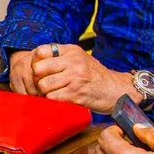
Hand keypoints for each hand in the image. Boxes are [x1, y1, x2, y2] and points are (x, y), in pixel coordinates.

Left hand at [12, 44, 134, 108]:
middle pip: (38, 69)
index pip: (41, 51)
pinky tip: (61, 100)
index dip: (36, 62)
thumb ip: (61, 57)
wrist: (116, 90)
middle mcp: (73, 62)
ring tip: (55, 93)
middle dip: (38, 80)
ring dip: (46, 92)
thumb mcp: (80, 59)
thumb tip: (37, 61)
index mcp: (72, 51)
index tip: (41, 71)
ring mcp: (75, 78)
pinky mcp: (76, 94)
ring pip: (44, 85)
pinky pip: (53, 98)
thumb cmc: (95, 76)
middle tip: (45, 85)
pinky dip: (54, 101)